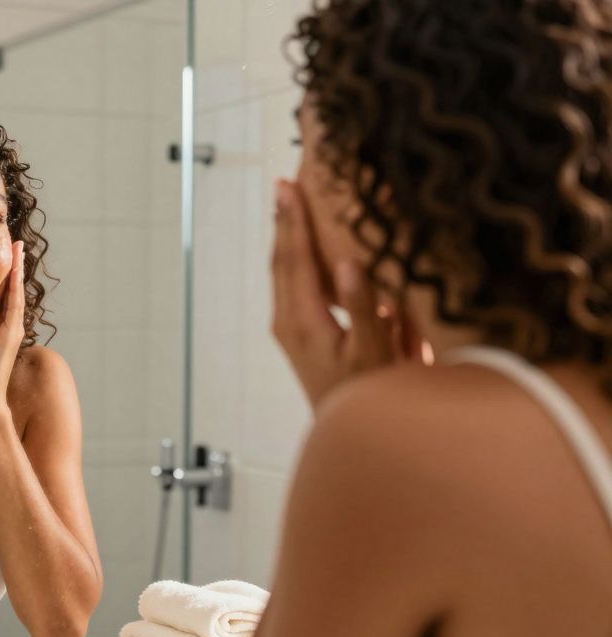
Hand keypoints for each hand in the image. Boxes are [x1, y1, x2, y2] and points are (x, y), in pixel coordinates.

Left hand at [0, 241, 24, 412]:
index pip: (0, 290)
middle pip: (12, 286)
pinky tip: (15, 274)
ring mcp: (12, 328)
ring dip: (18, 270)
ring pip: (16, 292)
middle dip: (15, 263)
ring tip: (19, 248)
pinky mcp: (11, 336)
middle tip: (16, 239)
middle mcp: (8, 322)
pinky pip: (13, 307)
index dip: (2, 270)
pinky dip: (15, 289)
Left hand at [271, 180, 423, 409]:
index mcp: (303, 319)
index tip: (289, 186)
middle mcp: (288, 320)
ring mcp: (288, 328)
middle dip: (284, 220)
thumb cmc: (370, 394)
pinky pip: (290, 285)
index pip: (295, 258)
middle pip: (281, 260)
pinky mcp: (296, 334)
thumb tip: (347, 263)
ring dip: (286, 237)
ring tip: (288, 205)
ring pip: (282, 272)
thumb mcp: (374, 352)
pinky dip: (294, 259)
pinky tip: (304, 249)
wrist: (349, 433)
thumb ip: (361, 307)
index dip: (293, 220)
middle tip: (284, 183)